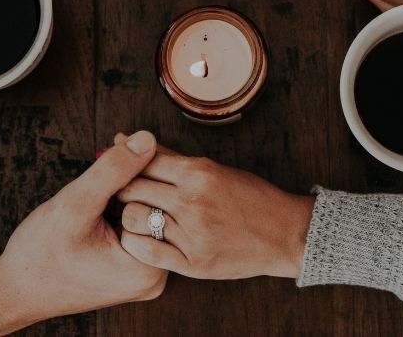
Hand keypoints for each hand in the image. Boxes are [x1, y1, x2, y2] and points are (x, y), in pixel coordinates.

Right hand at [0, 131, 167, 322]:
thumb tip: (147, 140)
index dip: (142, 164)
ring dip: (128, 188)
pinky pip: (137, 228)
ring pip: (147, 215)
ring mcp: (144, 276)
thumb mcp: (76, 204)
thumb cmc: (40, 254)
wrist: (17, 291)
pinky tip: (104, 193)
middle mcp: (154, 276)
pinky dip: (122, 205)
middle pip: (158, 207)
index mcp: (149, 268)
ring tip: (104, 170)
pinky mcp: (132, 272)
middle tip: (114, 146)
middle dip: (136, 173)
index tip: (120, 142)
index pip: (163, 200)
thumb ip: (114, 171)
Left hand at [114, 139, 314, 279]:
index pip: (142, 161)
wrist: (283, 233)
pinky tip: (141, 238)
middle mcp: (193, 201)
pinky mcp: (193, 262)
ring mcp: (192, 233)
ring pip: (133, 218)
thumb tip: (128, 139)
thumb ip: (170, 157)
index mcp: (198, 173)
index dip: (123, 164)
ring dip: (128, 216)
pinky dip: (135, 243)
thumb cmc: (249, 197)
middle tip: (120, 193)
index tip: (119, 169)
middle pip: (132, 188)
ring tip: (134, 216)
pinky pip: (146, 251)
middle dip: (121, 189)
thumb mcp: (213, 169)